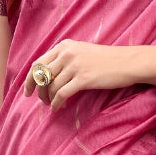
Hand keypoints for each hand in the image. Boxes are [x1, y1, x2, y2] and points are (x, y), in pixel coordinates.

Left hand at [24, 40, 155, 110]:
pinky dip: (57, 103)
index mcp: (64, 46)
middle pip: (41, 75)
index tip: (27, 91)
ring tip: (52, 105)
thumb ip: (65, 59)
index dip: (29, 79)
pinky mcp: (83, 78)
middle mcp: (67, 53)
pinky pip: (62, 94)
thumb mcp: (83, 52)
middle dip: (37, 91)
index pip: (38, 63)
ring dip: (48, 99)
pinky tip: (58, 108)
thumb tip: (49, 77)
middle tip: (40, 101)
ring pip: (51, 86)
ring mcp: (74, 65)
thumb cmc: (107, 60)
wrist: (127, 62)